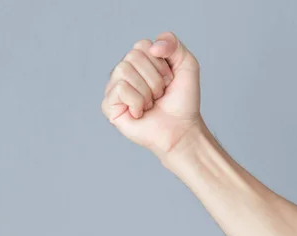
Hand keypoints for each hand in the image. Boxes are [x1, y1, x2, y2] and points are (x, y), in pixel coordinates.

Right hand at [101, 31, 201, 154]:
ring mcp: (115, 88)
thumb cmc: (183, 101)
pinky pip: (120, 89)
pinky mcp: (109, 106)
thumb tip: (153, 45)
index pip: (142, 45)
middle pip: (133, 56)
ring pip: (124, 70)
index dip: (161, 64)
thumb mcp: (187, 65)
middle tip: (160, 94)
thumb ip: (173, 44)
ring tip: (151, 104)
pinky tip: (140, 113)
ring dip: (147, 91)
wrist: (182, 129)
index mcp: (139, 61)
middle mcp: (124, 72)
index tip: (169, 80)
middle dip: (155, 78)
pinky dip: (137, 102)